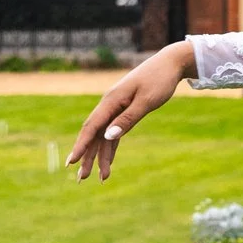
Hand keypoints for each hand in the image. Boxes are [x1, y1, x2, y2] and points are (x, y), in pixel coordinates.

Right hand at [68, 42, 197, 180]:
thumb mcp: (146, 101)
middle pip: (94, 135)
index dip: (81, 146)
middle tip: (82, 178)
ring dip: (100, 156)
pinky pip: (114, 132)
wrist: (170, 63)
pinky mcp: (125, 110)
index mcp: (111, 101)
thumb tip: (107, 137)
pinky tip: (108, 162)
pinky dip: (111, 147)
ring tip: (99, 177)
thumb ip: (127, 119)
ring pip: (103, 136)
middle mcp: (110, 105)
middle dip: (87, 157)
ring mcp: (116, 108)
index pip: (92, 127)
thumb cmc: (159, 80)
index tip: (72, 162)